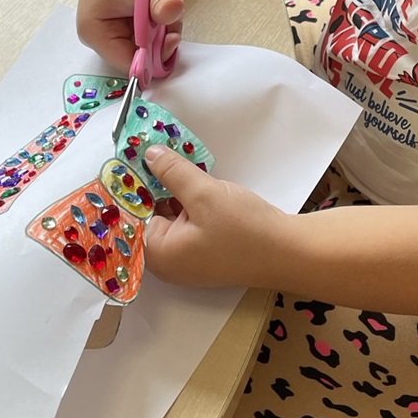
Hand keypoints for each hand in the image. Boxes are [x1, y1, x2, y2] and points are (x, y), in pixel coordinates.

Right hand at [76, 0, 185, 75]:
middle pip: (142, 54)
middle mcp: (105, 36)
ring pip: (153, 42)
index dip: (151, 57)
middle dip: (163, 37)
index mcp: (95, 33)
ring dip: (169, 23)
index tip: (172, 39)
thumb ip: (157, 4)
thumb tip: (175, 11)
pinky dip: (168, 14)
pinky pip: (157, 29)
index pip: (125, 62)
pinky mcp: (134, 22)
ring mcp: (120, 29)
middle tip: (176, 16)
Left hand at [143, 146, 289, 289]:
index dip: (131, 187)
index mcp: (159, 255)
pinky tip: (196, 185)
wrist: (288, 252)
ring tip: (176, 165)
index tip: (129, 158)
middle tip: (155, 156)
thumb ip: (172, 172)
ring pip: (169, 217)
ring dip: (173, 193)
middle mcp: (168, 262)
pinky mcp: (204, 253)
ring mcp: (187, 260)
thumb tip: (148, 155)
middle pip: (149, 216)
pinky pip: (186, 224)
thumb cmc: (244, 229)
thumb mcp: (204, 193)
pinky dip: (188, 204)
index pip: (131, 216)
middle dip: (154, 187)